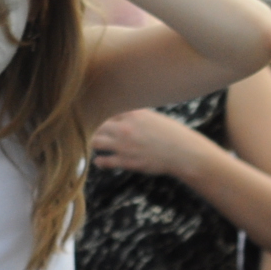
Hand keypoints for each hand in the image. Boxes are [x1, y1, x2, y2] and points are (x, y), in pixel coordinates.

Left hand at [90, 109, 208, 176]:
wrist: (184, 153)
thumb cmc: (171, 134)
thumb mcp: (153, 118)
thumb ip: (135, 115)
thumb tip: (122, 113)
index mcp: (133, 114)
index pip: (105, 108)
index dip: (97, 111)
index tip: (90, 113)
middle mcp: (125, 127)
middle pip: (95, 124)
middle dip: (90, 126)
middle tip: (86, 130)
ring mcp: (124, 145)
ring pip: (95, 141)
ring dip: (93, 142)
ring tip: (94, 144)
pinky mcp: (126, 161)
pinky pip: (102, 161)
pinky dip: (99, 161)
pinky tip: (100, 160)